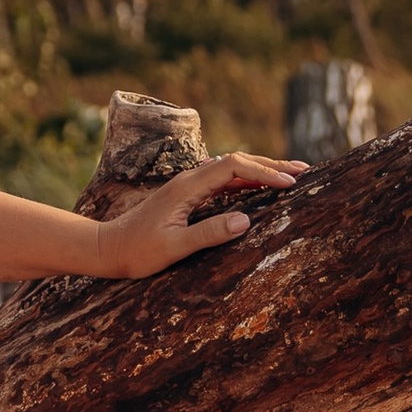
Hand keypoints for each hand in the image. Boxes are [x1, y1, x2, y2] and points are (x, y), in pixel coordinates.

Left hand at [86, 153, 304, 280]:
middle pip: (236, 161)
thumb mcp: (173, 247)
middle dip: (270, 164)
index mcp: (187, 187)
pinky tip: (257, 184)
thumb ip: (208, 233)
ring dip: (260, 168)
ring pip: (230, 168)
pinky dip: (245, 178)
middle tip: (304, 170)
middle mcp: (189, 179)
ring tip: (289, 174)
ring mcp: (187, 185)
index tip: (291, 183)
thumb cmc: (138, 251)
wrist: (107, 247)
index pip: (234, 167)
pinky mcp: (186, 194)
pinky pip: (222, 179)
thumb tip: (245, 220)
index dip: (264, 171)